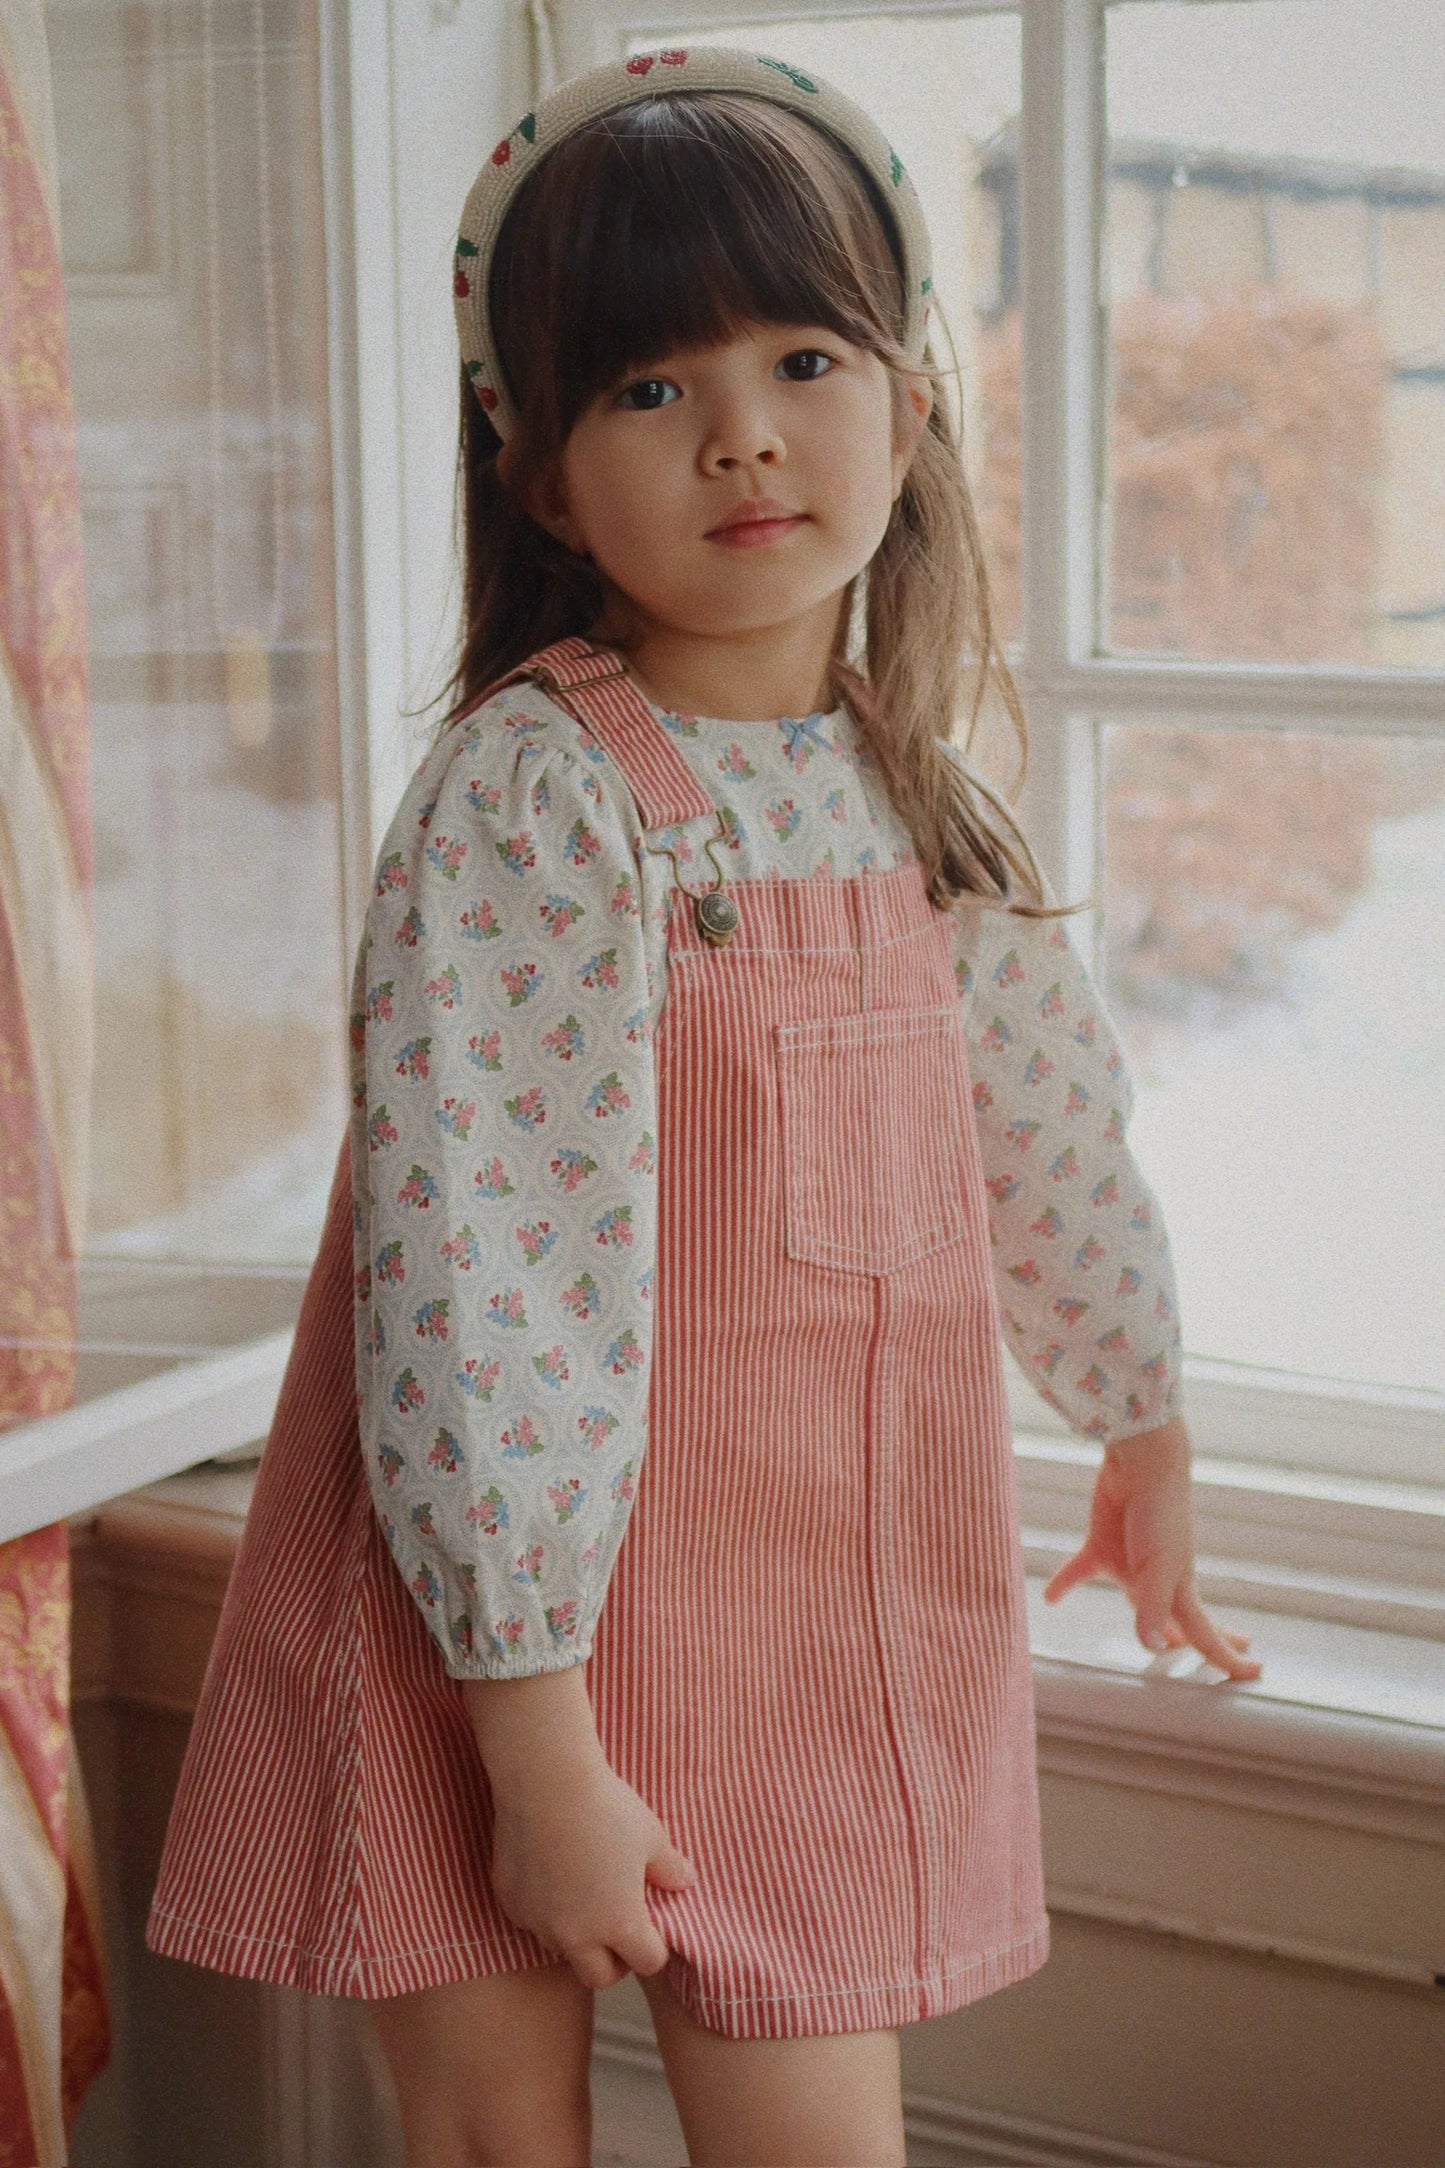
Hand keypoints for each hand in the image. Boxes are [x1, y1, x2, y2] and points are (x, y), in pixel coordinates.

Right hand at [489, 1757, 698, 1991]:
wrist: (545, 1780)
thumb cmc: (605, 1806)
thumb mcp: (651, 1835)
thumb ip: (669, 1868)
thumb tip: (684, 1882)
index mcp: (619, 1924)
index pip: (647, 1963)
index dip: (655, 1947)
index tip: (652, 1926)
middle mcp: (576, 1935)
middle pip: (599, 1977)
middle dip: (613, 1960)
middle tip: (618, 1927)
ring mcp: (538, 1922)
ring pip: (561, 1948)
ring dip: (575, 1934)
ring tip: (582, 1892)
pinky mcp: (511, 1902)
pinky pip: (532, 1920)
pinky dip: (544, 1909)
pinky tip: (550, 1872)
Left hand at [1042, 1415, 1262, 1680]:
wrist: (1142, 1463)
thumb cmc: (1159, 1512)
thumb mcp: (1157, 1566)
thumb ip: (1152, 1609)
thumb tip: (1154, 1648)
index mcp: (1180, 1589)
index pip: (1205, 1634)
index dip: (1228, 1657)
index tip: (1254, 1672)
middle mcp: (1158, 1581)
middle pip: (1183, 1621)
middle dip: (1207, 1641)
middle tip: (1234, 1654)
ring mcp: (1131, 1563)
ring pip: (1137, 1602)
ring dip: (1145, 1622)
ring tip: (1160, 1642)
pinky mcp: (1101, 1544)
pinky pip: (1080, 1571)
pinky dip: (1065, 1584)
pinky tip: (1050, 1597)